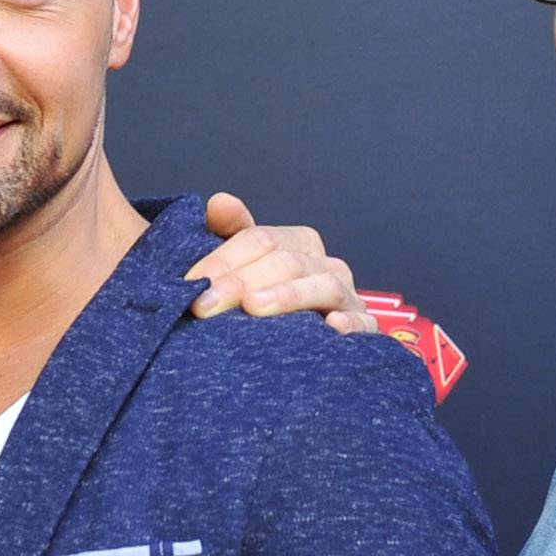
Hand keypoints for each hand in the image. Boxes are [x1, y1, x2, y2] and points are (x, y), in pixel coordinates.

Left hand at [186, 193, 375, 332]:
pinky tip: (331, 327)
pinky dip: (350, 323)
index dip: (224, 258)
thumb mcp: (245, 267)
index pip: (261, 240)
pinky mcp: (363, 330)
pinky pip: (364, 323)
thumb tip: (219, 203)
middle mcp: (326, 266)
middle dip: (242, 282)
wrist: (298, 352)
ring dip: (288, 296)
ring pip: (323, 287)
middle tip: (205, 304)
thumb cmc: (266, 305)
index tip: (191, 282)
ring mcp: (347, 298)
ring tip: (253, 308)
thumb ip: (231, 233)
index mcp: (299, 244)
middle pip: (286, 263)